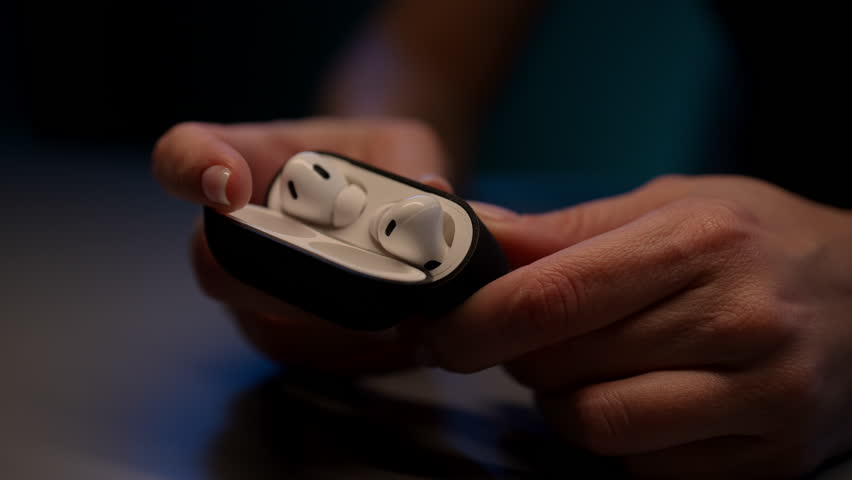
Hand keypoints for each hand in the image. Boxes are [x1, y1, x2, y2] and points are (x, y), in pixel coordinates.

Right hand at [152, 117, 451, 373]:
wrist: (380, 208)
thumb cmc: (373, 165)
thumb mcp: (397, 146)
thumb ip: (410, 164)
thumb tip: (429, 194)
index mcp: (243, 165)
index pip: (182, 156)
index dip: (193, 170)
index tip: (229, 185)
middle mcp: (231, 239)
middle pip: (219, 269)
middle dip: (299, 276)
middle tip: (374, 273)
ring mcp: (250, 299)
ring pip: (274, 325)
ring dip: (345, 318)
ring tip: (411, 302)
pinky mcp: (287, 344)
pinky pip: (313, 357)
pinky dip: (367, 346)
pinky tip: (411, 327)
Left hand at [414, 175, 851, 477]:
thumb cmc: (759, 241)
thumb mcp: (671, 204)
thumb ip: (569, 226)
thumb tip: (480, 235)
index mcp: (701, 244)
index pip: (556, 293)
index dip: (480, 319)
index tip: (446, 330)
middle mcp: (737, 322)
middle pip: (563, 364)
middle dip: (519, 354)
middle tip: (531, 334)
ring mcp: (759, 399)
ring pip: (594, 426)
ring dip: (564, 400)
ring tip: (590, 365)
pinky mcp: (765, 458)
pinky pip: (642, 467)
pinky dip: (620, 438)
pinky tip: (645, 396)